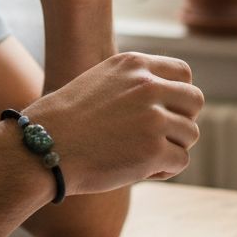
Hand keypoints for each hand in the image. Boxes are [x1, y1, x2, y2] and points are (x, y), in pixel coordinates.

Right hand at [23, 52, 203, 194]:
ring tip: (142, 156)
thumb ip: (134, 84)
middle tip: (158, 137)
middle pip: (195, 101)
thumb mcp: (99, 82)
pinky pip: (181, 160)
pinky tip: (141, 171)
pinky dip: (165, 169)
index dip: (179, 96)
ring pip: (190, 134)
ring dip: (172, 147)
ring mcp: (153, 118)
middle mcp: (148, 86)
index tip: (164, 112)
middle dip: (182, 121)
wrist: (41, 148)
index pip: (184, 74)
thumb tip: (169, 98)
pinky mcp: (154, 151)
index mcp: (134, 65)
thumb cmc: (64, 122)